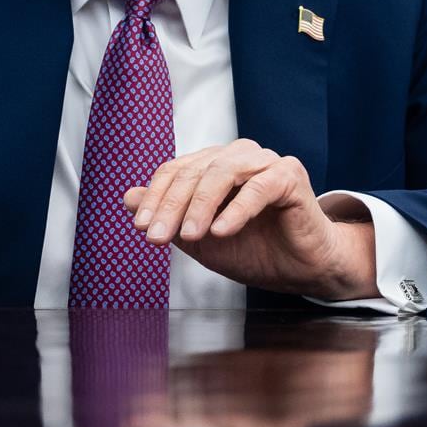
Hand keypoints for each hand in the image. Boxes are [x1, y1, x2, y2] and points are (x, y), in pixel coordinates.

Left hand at [123, 139, 376, 300]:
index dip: (156, 197)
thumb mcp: (201, 239)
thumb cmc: (253, 250)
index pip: (177, 170)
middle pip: (196, 170)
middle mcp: (239, 156)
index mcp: (215, 165)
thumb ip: (169, 216)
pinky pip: (260, 187)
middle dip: (172, 205)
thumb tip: (127, 198)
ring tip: (190, 236)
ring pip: (224, 171)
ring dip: (201, 204)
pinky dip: (237, 209)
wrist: (299, 270)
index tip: (142, 227)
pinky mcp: (291, 176)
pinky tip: (221, 230)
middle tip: (157, 237)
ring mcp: (266, 162)